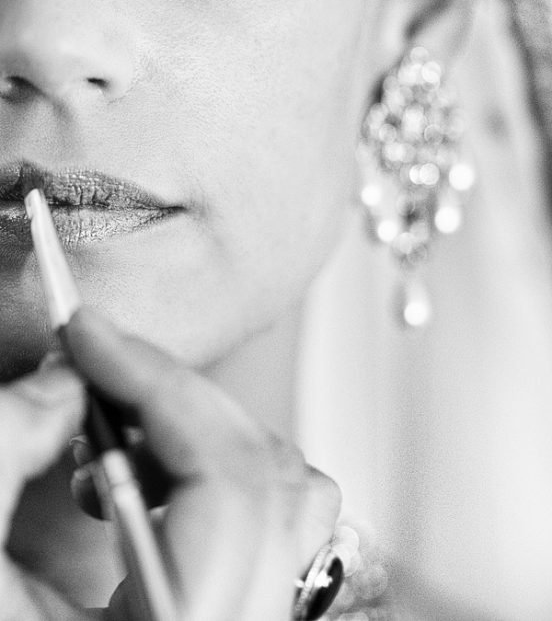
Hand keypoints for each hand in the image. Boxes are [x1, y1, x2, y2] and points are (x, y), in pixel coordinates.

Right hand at [2, 306, 341, 620]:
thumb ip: (4, 454)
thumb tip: (68, 383)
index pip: (228, 483)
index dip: (160, 386)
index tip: (91, 336)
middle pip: (263, 473)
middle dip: (173, 396)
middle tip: (94, 365)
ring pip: (289, 487)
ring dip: (201, 431)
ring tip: (114, 440)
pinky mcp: (245, 610)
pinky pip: (279, 513)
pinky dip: (220, 462)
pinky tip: (143, 478)